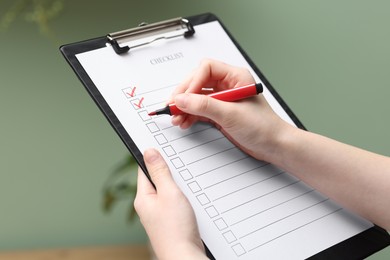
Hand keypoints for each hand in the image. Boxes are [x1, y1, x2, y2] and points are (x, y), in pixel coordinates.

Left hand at [134, 148, 206, 259]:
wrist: (184, 256)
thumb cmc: (176, 228)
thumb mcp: (169, 193)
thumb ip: (160, 172)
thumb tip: (149, 152)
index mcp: (143, 198)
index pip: (145, 170)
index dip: (154, 158)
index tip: (162, 148)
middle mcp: (148, 207)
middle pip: (157, 180)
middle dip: (169, 174)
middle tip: (180, 170)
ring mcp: (159, 215)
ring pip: (167, 192)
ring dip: (177, 187)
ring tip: (186, 189)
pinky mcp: (169, 222)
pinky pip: (173, 203)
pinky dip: (181, 199)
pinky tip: (190, 201)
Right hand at [171, 59, 293, 161]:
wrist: (274, 146)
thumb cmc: (263, 127)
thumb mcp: (231, 114)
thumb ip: (204, 105)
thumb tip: (181, 99)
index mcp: (235, 77)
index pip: (206, 69)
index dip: (192, 82)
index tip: (184, 98)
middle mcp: (228, 85)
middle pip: (198, 82)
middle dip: (184, 95)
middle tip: (173, 107)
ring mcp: (223, 99)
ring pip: (196, 97)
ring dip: (185, 107)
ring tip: (176, 118)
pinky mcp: (220, 112)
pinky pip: (199, 109)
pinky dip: (190, 115)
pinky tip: (184, 122)